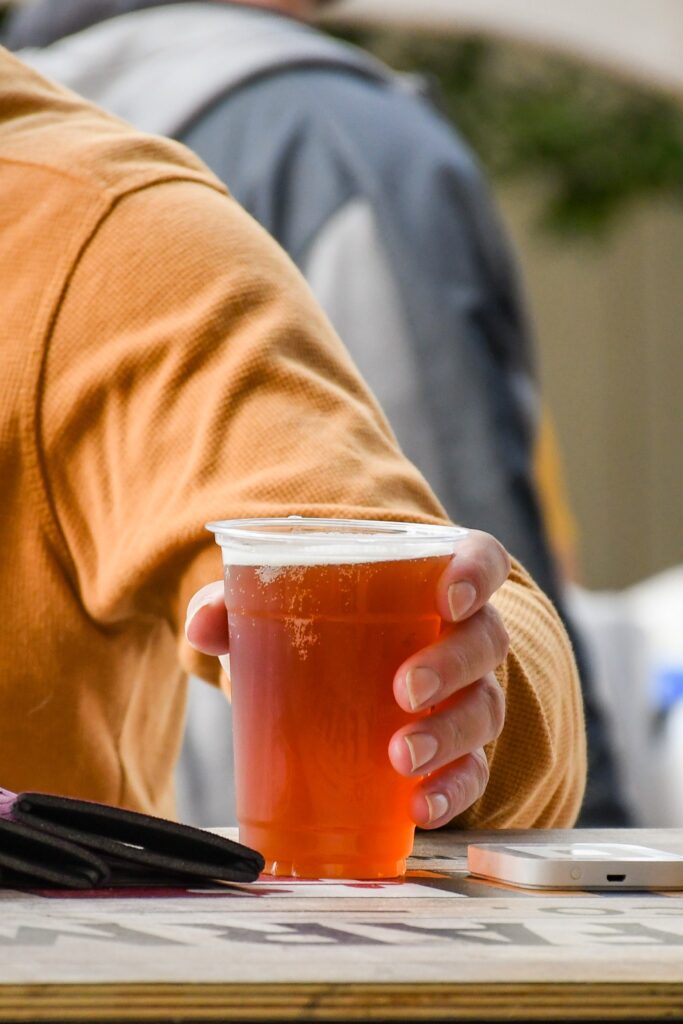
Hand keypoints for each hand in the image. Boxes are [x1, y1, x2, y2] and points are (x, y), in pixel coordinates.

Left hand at [185, 529, 509, 828]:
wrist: (334, 677)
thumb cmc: (319, 627)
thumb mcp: (279, 607)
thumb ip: (236, 605)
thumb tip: (202, 625)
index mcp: (431, 582)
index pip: (480, 560)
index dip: (475, 572)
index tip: (450, 595)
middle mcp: (463, 635)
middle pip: (485, 641)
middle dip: (452, 665)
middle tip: (403, 690)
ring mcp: (467, 695)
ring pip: (485, 709)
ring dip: (450, 734)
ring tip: (401, 757)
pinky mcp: (458, 750)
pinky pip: (474, 771)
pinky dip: (454, 791)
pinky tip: (421, 807)